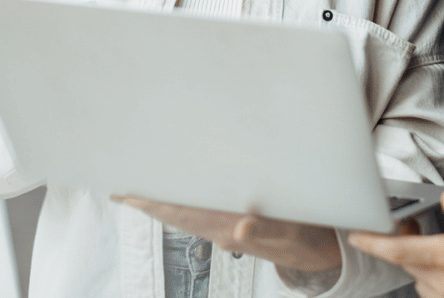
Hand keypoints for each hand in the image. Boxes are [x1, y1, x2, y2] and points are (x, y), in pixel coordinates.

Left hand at [111, 195, 341, 271]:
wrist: (322, 255)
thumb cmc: (307, 239)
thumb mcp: (293, 233)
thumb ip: (267, 230)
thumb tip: (240, 227)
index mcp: (229, 228)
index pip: (182, 213)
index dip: (153, 203)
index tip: (127, 194)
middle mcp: (222, 229)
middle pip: (176, 215)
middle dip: (148, 202)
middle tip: (121, 188)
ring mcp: (227, 229)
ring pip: (186, 215)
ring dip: (163, 203)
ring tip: (142, 190)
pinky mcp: (236, 227)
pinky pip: (201, 214)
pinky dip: (184, 204)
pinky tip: (180, 197)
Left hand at [348, 191, 443, 297]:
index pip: (399, 249)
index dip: (373, 242)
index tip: (356, 234)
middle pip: (405, 260)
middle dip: (403, 241)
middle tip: (411, 222)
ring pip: (417, 274)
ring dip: (421, 258)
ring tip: (441, 244)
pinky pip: (431, 287)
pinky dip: (433, 272)